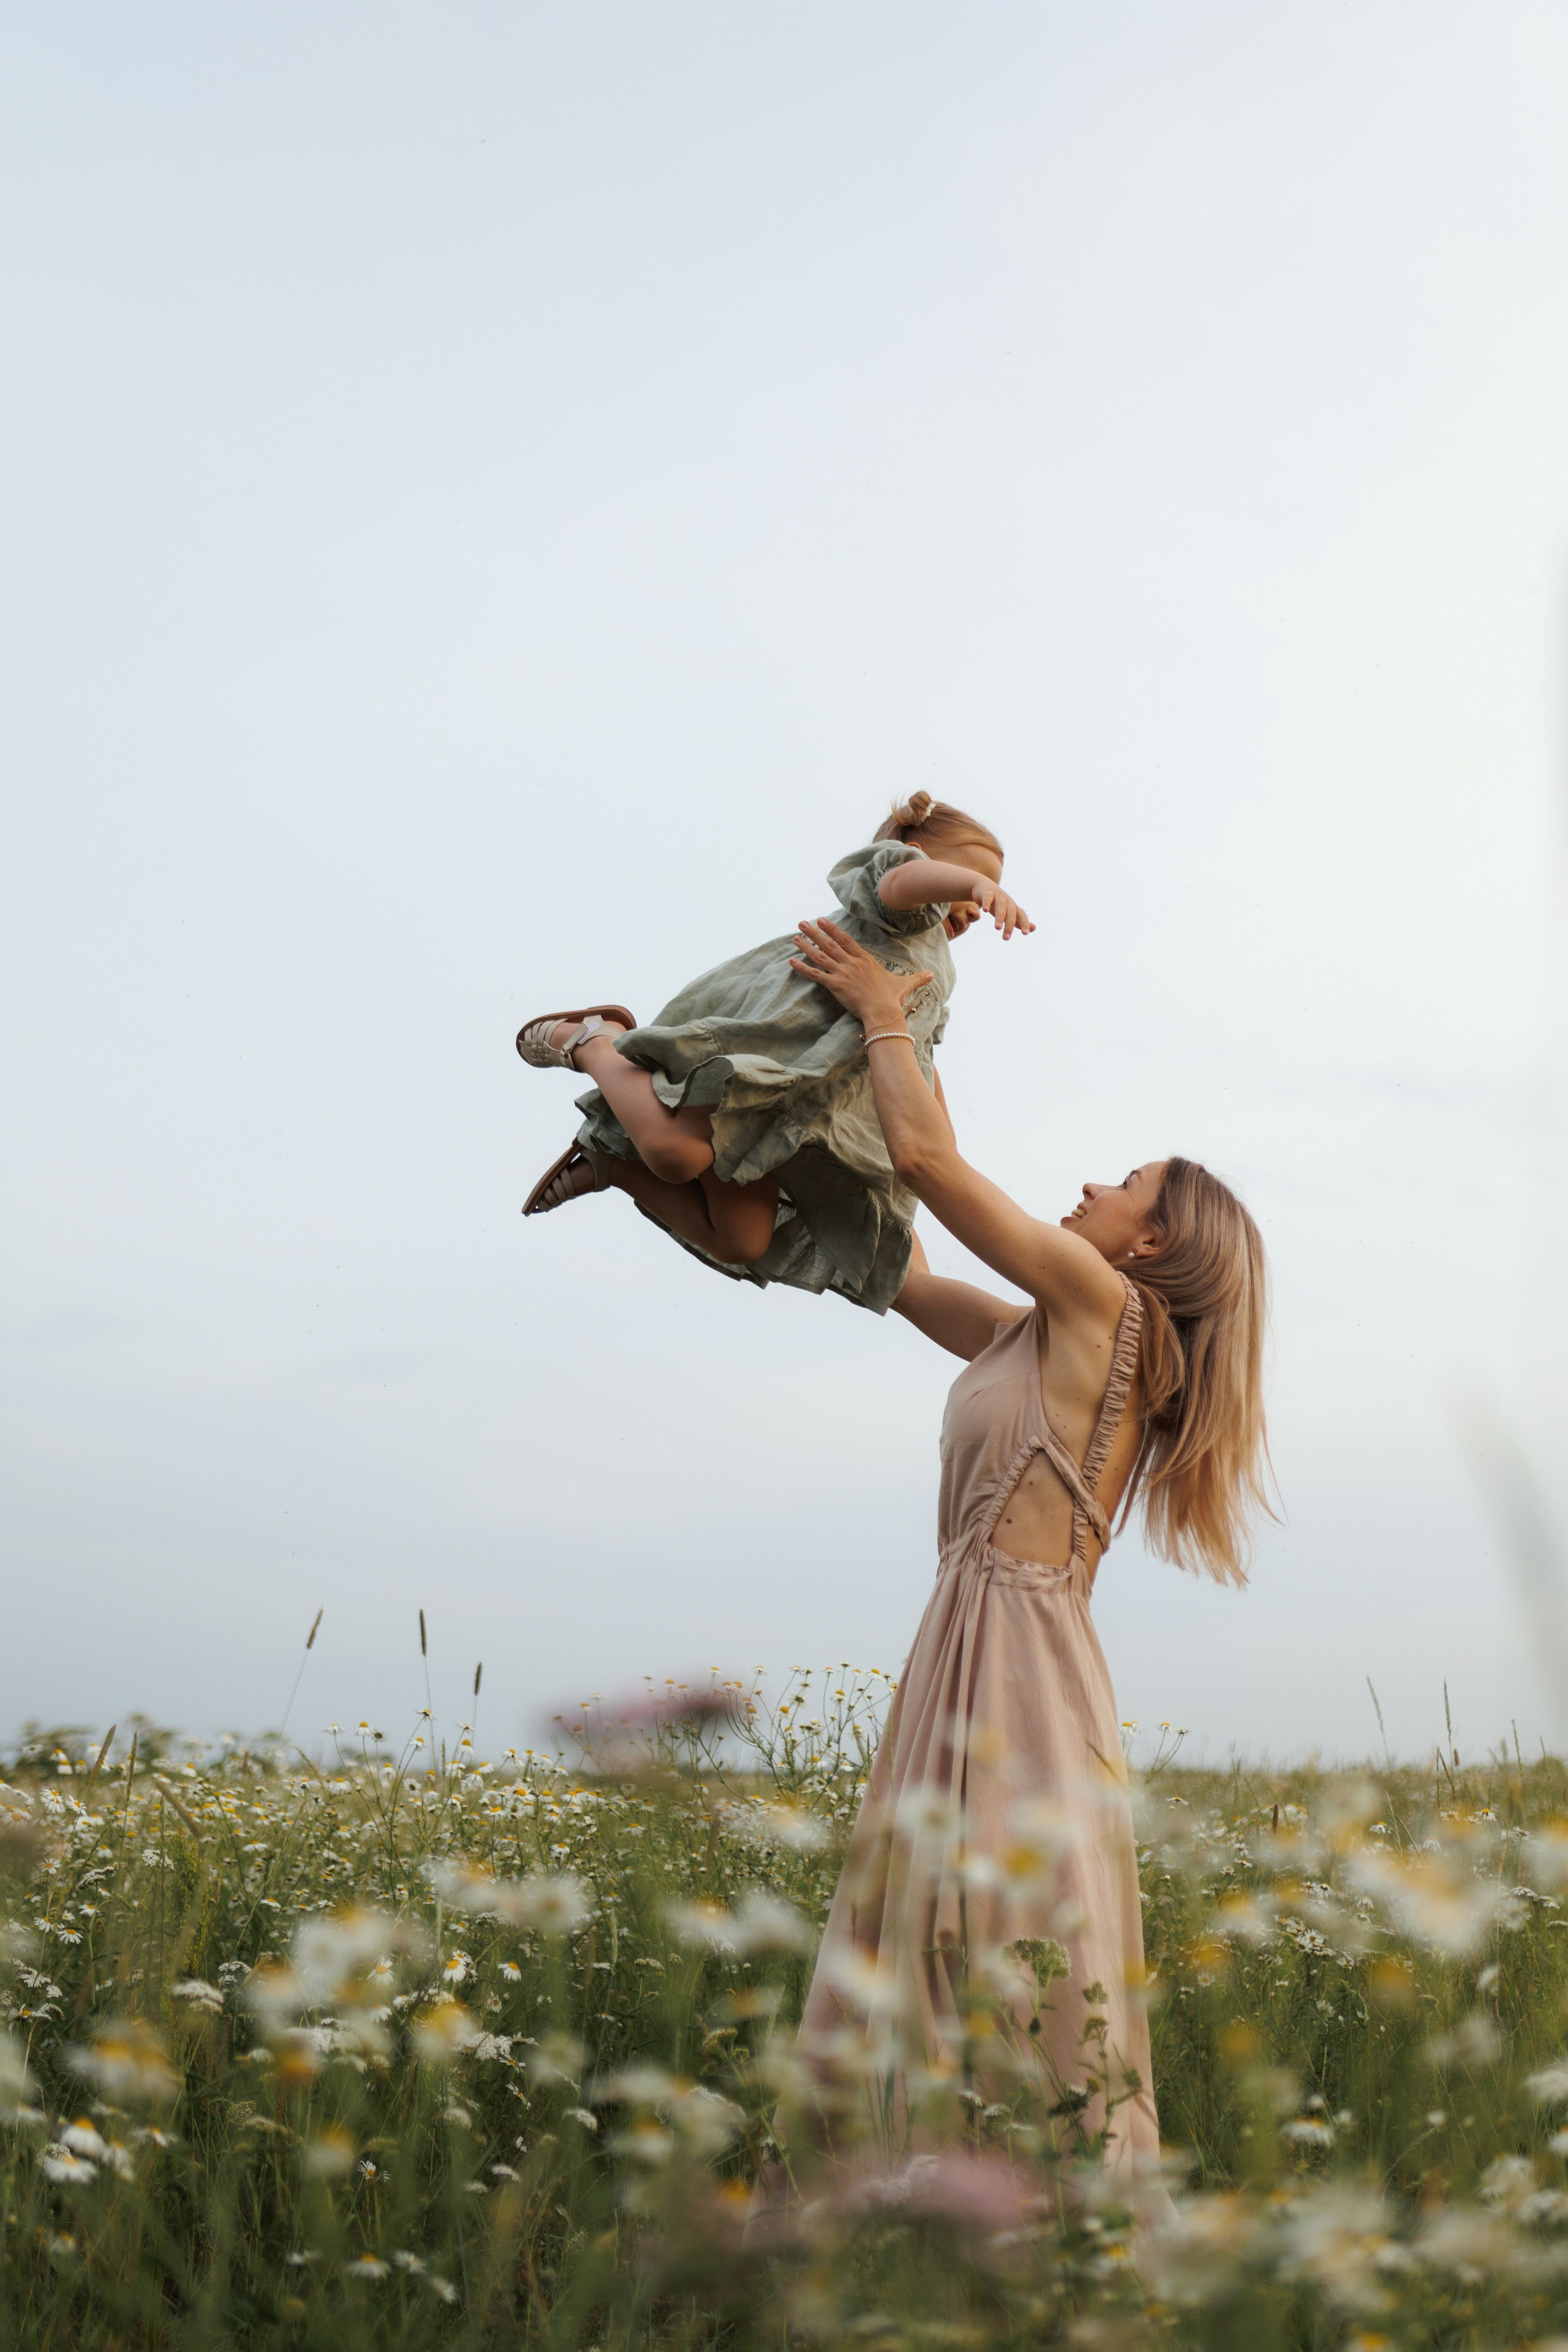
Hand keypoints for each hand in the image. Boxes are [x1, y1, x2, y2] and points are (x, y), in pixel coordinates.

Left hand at [789, 919, 932, 1030]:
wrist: (883, 1011)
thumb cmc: (892, 999)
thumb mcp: (905, 984)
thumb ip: (917, 978)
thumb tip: (932, 975)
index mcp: (865, 960)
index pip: (846, 940)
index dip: (833, 930)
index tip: (822, 921)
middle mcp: (852, 963)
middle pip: (830, 943)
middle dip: (814, 932)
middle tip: (802, 922)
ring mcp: (843, 973)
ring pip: (820, 956)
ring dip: (806, 946)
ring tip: (794, 937)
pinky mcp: (835, 985)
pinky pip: (816, 975)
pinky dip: (802, 968)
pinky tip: (791, 962)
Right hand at [960, 876, 1032, 938]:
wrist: (984, 887)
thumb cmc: (998, 904)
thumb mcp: (1009, 913)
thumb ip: (1020, 922)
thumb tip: (1034, 928)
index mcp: (1013, 907)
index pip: (1021, 915)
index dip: (1024, 923)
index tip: (1025, 933)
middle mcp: (1007, 901)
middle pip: (1011, 912)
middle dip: (1010, 925)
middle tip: (1006, 938)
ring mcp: (997, 896)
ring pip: (1001, 906)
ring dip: (1000, 917)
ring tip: (997, 928)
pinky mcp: (986, 893)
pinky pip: (988, 897)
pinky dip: (987, 903)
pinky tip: (985, 910)